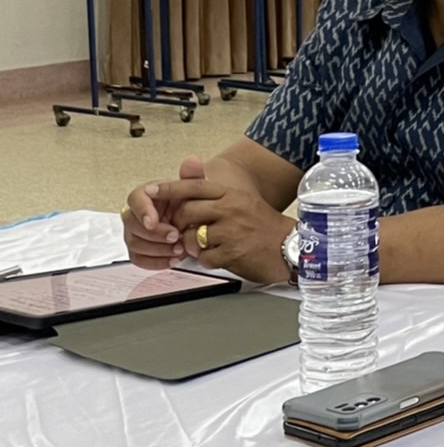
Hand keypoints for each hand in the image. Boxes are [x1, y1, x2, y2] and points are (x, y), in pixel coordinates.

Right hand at [122, 155, 206, 268]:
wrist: (197, 217)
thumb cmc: (191, 202)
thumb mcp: (195, 189)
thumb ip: (193, 176)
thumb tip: (192, 161)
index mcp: (148, 195)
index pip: (135, 199)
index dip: (142, 211)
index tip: (154, 221)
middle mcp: (138, 214)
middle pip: (132, 225)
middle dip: (154, 234)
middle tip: (176, 236)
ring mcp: (136, 233)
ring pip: (135, 244)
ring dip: (157, 249)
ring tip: (179, 249)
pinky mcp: (140, 249)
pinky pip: (139, 259)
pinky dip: (155, 262)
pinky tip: (173, 260)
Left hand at [130, 173, 293, 283]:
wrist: (291, 247)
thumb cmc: (264, 226)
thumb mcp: (243, 203)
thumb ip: (215, 199)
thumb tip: (185, 199)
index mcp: (232, 194)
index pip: (194, 186)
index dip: (169, 189)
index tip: (150, 191)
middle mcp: (231, 209)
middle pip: (186, 212)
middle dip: (180, 225)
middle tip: (185, 231)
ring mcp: (232, 231)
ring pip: (191, 237)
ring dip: (192, 246)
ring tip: (206, 246)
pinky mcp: (233, 252)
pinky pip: (204, 258)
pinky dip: (208, 260)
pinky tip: (220, 256)